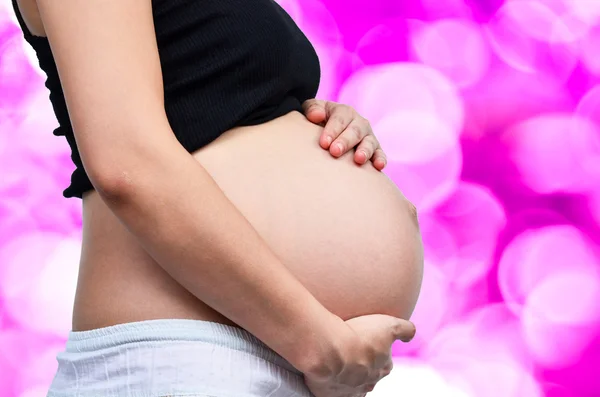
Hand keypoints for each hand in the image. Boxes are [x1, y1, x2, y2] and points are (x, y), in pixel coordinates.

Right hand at [301, 314, 415, 396]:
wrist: (330, 352)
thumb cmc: (359, 336)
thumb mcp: (389, 325)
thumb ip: (405, 329)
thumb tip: (410, 333)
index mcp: (384, 367)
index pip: (384, 361)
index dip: (376, 349)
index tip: (365, 340)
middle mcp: (370, 382)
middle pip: (368, 374)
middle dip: (361, 363)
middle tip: (350, 349)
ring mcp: (350, 390)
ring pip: (351, 384)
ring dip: (346, 375)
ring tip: (336, 360)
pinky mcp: (330, 395)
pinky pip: (332, 391)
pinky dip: (330, 382)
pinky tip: (325, 371)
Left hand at [302, 99, 386, 170]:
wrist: (328, 131)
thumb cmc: (319, 121)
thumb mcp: (313, 110)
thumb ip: (312, 109)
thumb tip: (317, 115)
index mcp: (344, 112)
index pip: (340, 119)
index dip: (332, 130)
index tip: (323, 143)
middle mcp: (359, 123)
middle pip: (354, 131)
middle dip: (345, 141)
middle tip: (335, 152)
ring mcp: (368, 137)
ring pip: (369, 142)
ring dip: (365, 151)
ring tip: (358, 159)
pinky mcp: (375, 150)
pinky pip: (380, 154)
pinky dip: (380, 159)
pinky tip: (378, 166)